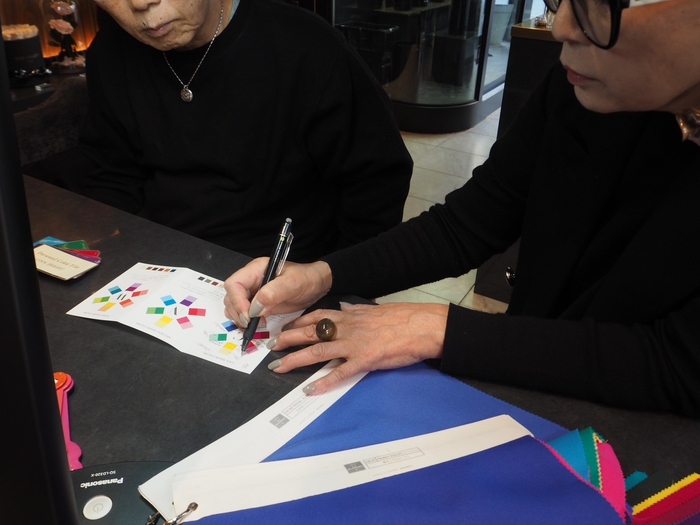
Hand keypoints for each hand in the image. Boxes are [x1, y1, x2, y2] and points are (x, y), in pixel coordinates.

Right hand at [223, 259, 332, 326]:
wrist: (317, 285)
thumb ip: (273, 293)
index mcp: (255, 270)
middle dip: (238, 312)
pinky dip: (247, 322)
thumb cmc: (306, 279)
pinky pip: (245, 314)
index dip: (237, 301)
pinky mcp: (258, 305)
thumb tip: (254, 308)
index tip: (249, 316)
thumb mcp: (293, 283)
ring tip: (255, 325)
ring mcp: (253, 293)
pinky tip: (258, 325)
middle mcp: (251, 281)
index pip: (234, 284)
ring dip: (240, 318)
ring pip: (234, 307)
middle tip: (251, 324)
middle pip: (231, 297)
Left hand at [267, 302, 448, 393]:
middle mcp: (347, 329)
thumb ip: (356, 311)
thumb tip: (343, 307)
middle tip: (271, 347)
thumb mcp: (374, 310)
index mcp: (350, 316)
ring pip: (318, 352)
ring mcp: (354, 345)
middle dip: (289, 340)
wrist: (422, 326)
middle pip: (311, 333)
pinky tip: (310, 389)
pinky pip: (340, 373)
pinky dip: (324, 381)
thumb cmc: (402, 318)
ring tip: (279, 367)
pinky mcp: (364, 361)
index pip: (317, 316)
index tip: (284, 326)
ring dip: (296, 360)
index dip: (298, 322)